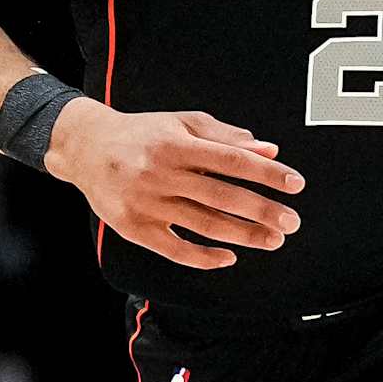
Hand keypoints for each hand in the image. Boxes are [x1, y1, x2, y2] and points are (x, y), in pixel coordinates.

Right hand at [47, 99, 303, 272]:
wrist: (86, 148)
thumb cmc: (144, 134)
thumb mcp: (182, 125)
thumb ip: (225, 138)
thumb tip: (270, 150)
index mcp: (175, 144)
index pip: (231, 160)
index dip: (266, 173)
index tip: (296, 184)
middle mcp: (160, 174)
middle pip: (222, 197)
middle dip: (262, 211)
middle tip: (292, 222)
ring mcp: (146, 204)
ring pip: (203, 225)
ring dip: (243, 235)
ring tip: (273, 240)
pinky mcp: (134, 228)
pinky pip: (175, 250)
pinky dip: (204, 256)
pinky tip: (230, 256)